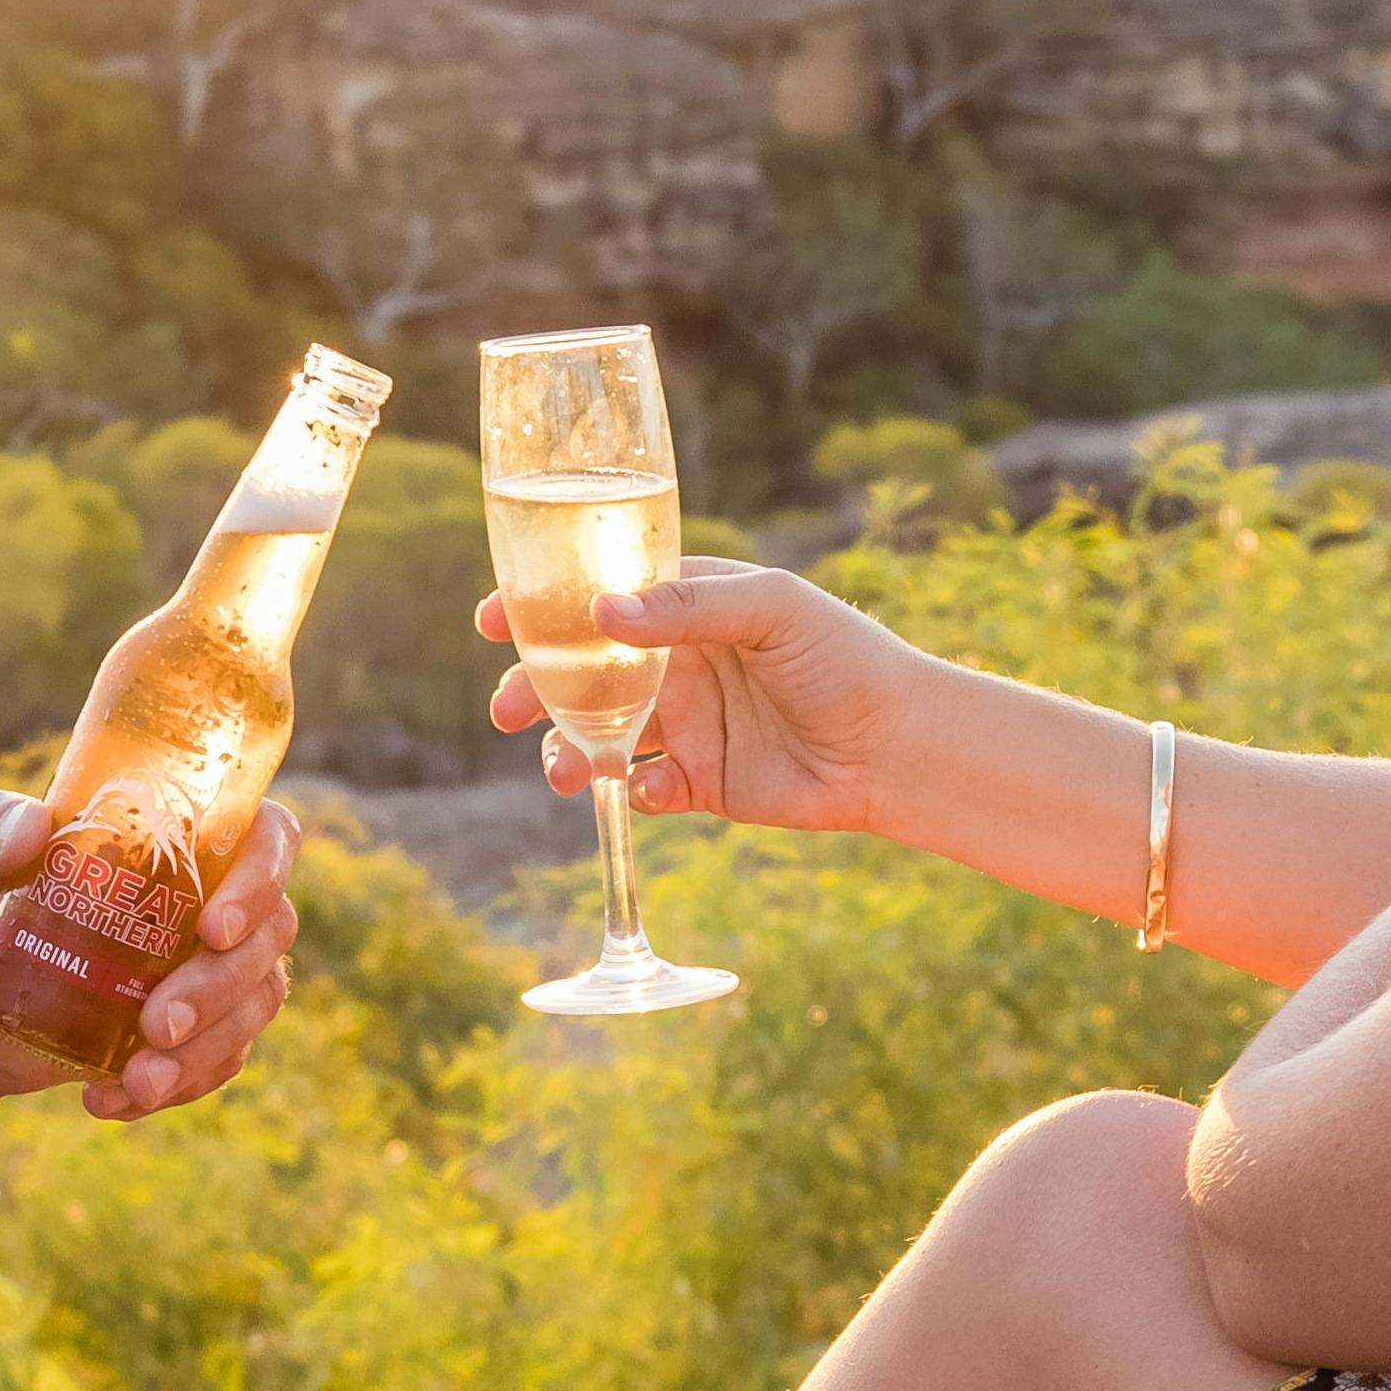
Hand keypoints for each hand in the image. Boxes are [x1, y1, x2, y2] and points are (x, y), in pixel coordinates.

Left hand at [0, 785, 302, 1120]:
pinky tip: (110, 1097)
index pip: (266, 840)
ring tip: (138, 1080)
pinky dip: (176, 1086)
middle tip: (158, 1024)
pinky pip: (219, 1062)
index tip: (215, 927)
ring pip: (254, 1005)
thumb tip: (30, 828)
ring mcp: (209, 968)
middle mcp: (212, 897)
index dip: (262, 880)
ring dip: (206, 1049)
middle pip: (269, 935)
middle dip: (222, 988)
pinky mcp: (194, 1030)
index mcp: (181, 836)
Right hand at [475, 555, 933, 836]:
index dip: (542, 610)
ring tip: (563, 768)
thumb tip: (603, 613)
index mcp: (688, 607)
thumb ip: (687, 607)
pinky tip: (647, 788)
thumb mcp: (769, 609)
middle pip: (584, 675)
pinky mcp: (701, 783)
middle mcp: (678, 664)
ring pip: (601, 736)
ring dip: (570, 750)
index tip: (494, 621)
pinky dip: (630, 791)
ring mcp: (686, 725)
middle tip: (510, 709)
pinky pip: (643, 789)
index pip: (601, 599)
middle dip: (538, 691)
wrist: (897, 746)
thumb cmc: (843, 657)